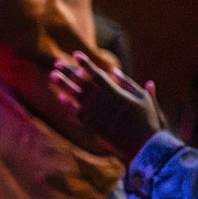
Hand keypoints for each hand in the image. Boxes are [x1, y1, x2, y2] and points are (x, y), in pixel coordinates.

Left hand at [50, 51, 166, 163]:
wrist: (141, 143)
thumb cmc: (145, 119)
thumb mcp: (142, 97)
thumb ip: (128, 83)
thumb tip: (114, 71)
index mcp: (113, 91)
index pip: (95, 74)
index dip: (85, 63)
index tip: (75, 54)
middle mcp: (100, 100)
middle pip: (80, 82)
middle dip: (68, 71)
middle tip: (56, 63)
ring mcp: (94, 112)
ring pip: (74, 95)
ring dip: (62, 84)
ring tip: (52, 76)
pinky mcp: (91, 124)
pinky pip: (76, 112)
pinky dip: (68, 104)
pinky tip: (61, 98)